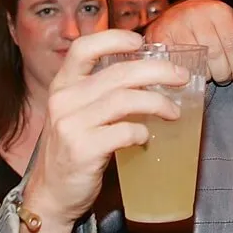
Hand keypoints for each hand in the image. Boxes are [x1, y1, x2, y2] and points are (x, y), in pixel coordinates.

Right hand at [25, 29, 189, 225]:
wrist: (51, 193)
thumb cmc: (73, 150)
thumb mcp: (77, 114)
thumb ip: (100, 94)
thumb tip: (148, 78)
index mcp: (62, 85)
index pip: (84, 48)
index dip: (114, 39)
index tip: (141, 41)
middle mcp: (64, 99)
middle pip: (118, 73)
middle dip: (158, 70)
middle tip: (180, 76)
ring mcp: (71, 124)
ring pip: (125, 100)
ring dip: (157, 103)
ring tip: (173, 111)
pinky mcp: (82, 150)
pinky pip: (124, 132)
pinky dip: (142, 133)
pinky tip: (146, 138)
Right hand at [145, 0, 232, 85]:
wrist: (170, 17)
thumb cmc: (205, 25)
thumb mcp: (228, 28)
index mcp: (217, 9)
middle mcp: (196, 13)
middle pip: (216, 54)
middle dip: (224, 73)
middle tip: (225, 79)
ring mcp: (176, 24)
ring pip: (197, 60)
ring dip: (206, 75)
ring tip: (210, 77)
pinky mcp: (160, 35)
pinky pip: (178, 62)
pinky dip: (187, 73)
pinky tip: (192, 75)